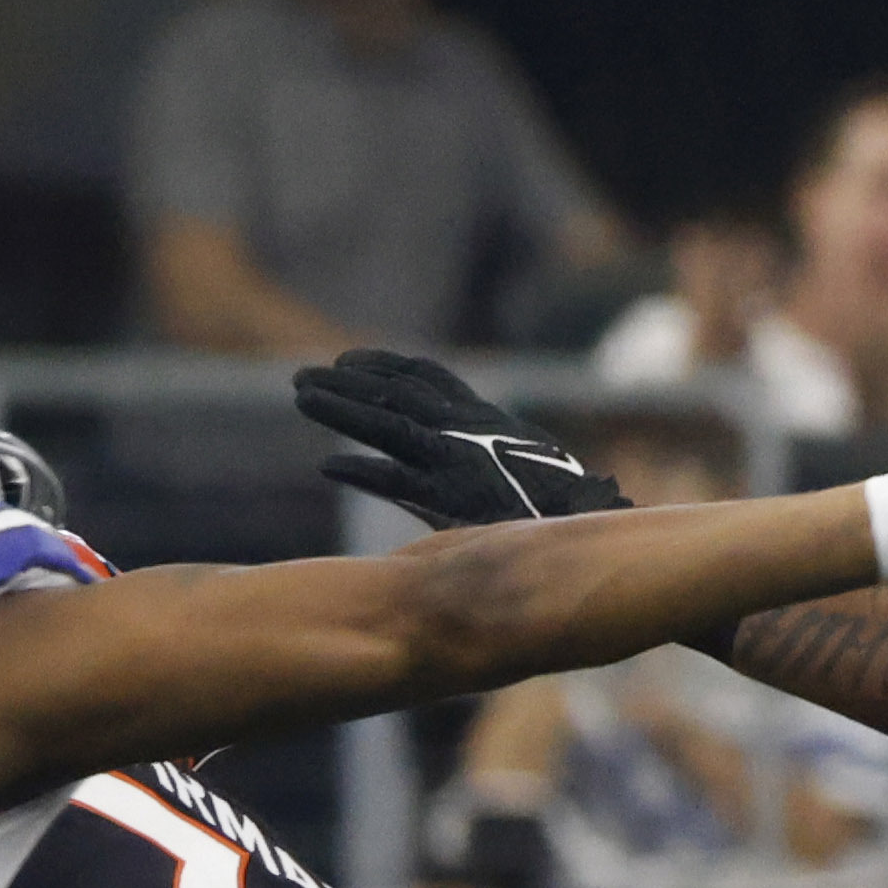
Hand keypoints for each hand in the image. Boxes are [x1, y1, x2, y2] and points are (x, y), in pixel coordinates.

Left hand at [302, 351, 626, 531]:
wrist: (586, 528)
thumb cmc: (558, 501)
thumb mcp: (524, 453)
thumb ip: (484, 440)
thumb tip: (458, 438)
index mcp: (482, 416)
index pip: (425, 376)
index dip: (382, 364)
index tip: (347, 359)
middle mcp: (465, 430)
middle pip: (395, 392)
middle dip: (346, 380)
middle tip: (302, 375)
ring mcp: (456, 461)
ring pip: (387, 425)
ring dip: (340, 409)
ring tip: (302, 398)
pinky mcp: (450, 499)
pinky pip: (393, 480)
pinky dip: (360, 471)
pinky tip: (330, 466)